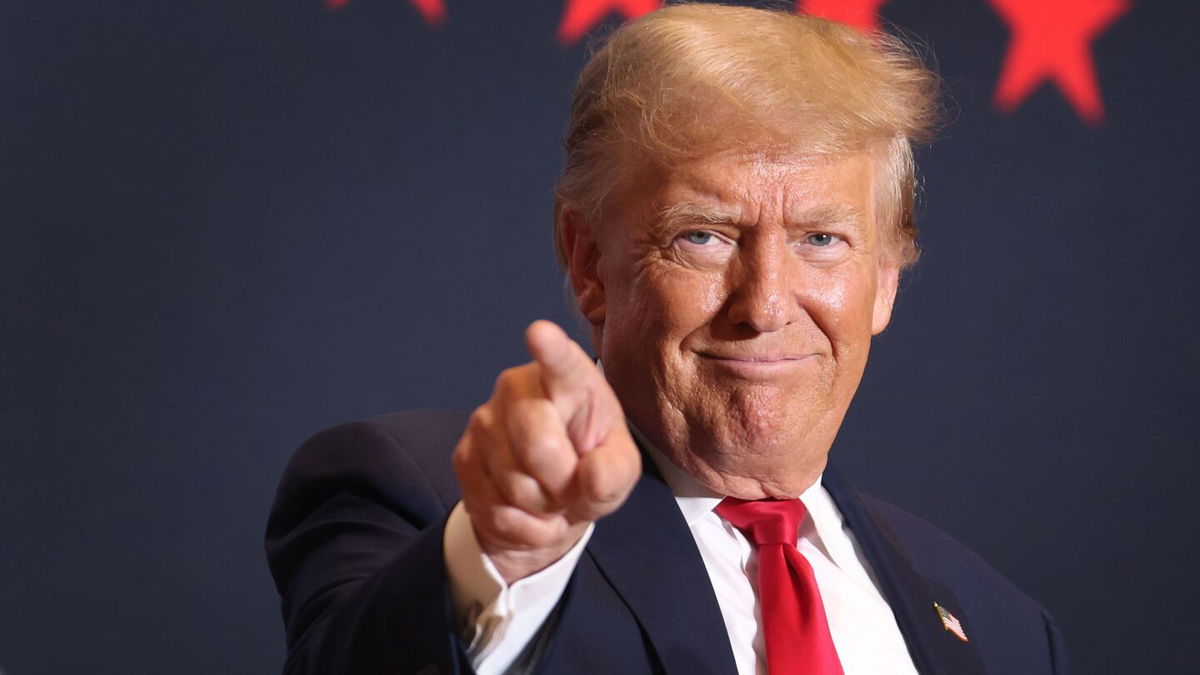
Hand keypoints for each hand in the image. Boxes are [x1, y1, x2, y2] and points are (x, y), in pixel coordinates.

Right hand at [453, 320, 641, 583]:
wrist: (548, 503)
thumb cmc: (590, 468)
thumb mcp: (618, 471)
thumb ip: (614, 471)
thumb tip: (592, 475)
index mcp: (568, 380)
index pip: (561, 364)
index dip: (551, 350)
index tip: (539, 332)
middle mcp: (519, 388)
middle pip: (539, 446)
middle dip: (563, 484)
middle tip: (573, 487)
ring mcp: (484, 421)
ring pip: (516, 485)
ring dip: (543, 509)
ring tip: (551, 497)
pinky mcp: (463, 457)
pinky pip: (497, 510)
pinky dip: (524, 527)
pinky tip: (529, 511)